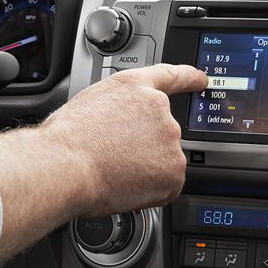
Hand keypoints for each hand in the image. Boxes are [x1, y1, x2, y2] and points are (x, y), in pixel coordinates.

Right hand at [41, 64, 207, 216]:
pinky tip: (128, 186)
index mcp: (134, 87)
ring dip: (148, 169)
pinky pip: (168, 185)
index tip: (202, 80)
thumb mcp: (90, 103)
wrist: (66, 164)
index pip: (171, 76)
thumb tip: (122, 126)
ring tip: (116, 171)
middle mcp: (158, 108)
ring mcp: (169, 137)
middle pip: (163, 132)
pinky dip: (153, 191)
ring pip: (165, 159)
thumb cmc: (67, 140)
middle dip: (145, 148)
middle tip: (115, 158)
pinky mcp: (174, 167)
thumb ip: (117, 108)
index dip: (189, 78)